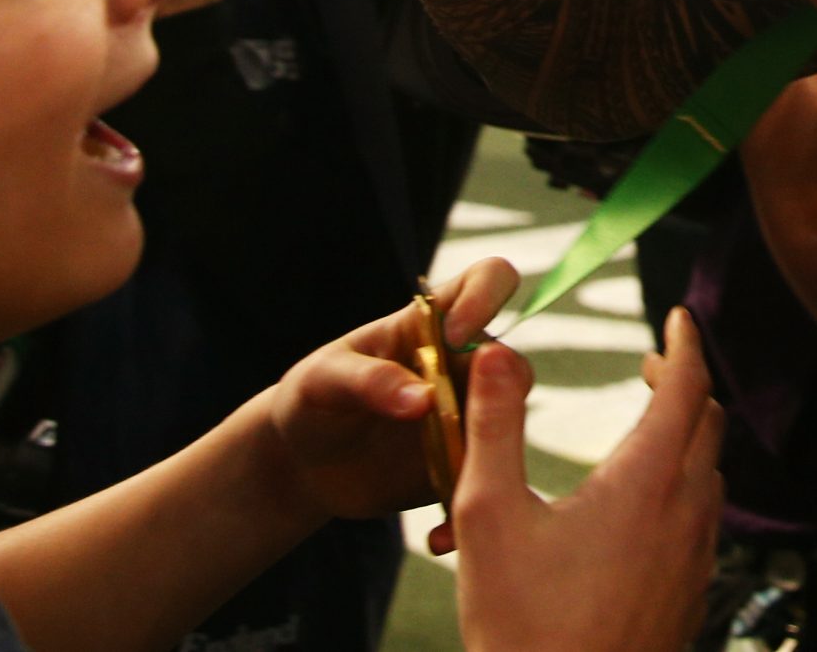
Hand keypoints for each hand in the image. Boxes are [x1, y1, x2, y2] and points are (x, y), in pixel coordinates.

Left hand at [258, 259, 518, 524]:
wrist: (305, 467)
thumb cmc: (310, 402)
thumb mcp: (321, 382)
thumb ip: (368, 381)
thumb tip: (423, 400)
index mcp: (430, 326)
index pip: (488, 280)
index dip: (488, 298)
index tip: (458, 337)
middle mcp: (461, 367)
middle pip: (511, 364)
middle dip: (496, 395)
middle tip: (457, 427)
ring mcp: (468, 418)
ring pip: (510, 427)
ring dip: (488, 459)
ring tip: (450, 490)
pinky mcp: (466, 465)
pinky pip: (489, 482)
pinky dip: (475, 510)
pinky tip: (439, 537)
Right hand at [454, 307, 722, 651]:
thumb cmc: (521, 625)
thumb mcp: (487, 515)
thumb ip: (495, 425)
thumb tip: (498, 354)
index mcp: (647, 482)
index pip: (686, 386)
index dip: (684, 342)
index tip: (678, 315)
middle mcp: (686, 514)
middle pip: (707, 423)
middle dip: (683, 383)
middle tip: (650, 366)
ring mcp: (696, 560)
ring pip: (711, 474)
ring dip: (686, 437)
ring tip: (645, 429)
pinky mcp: (691, 597)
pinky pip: (703, 523)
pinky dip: (685, 487)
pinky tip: (644, 507)